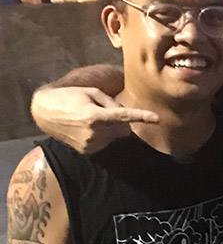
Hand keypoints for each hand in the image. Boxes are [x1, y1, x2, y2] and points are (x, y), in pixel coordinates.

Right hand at [31, 86, 157, 153]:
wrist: (44, 113)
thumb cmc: (68, 97)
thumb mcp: (90, 92)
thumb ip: (110, 102)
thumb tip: (124, 114)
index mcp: (95, 115)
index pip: (124, 116)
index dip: (142, 116)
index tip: (157, 118)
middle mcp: (94, 132)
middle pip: (123, 128)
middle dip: (121, 120)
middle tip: (104, 111)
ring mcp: (91, 144)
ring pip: (116, 136)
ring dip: (112, 128)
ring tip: (92, 119)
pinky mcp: (88, 151)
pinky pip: (106, 142)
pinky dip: (104, 135)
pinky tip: (88, 128)